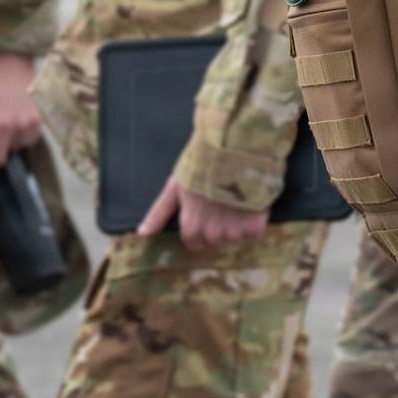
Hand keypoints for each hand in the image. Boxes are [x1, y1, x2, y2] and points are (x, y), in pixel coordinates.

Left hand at [0, 52, 42, 169]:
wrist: (13, 63)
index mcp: (1, 125)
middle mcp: (21, 126)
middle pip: (10, 151)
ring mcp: (35, 121)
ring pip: (23, 144)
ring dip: (13, 142)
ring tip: (4, 128)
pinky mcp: (42, 115)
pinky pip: (33, 134)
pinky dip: (24, 134)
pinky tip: (15, 121)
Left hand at [137, 176, 268, 248]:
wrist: (234, 153)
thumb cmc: (202, 167)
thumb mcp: (175, 188)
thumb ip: (159, 213)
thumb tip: (143, 234)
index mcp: (191, 227)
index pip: (195, 244)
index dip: (201, 229)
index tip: (207, 214)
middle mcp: (212, 234)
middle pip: (216, 241)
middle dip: (220, 227)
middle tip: (223, 204)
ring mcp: (234, 231)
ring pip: (235, 237)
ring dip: (238, 225)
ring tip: (238, 202)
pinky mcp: (254, 225)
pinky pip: (254, 234)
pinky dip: (254, 223)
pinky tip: (251, 206)